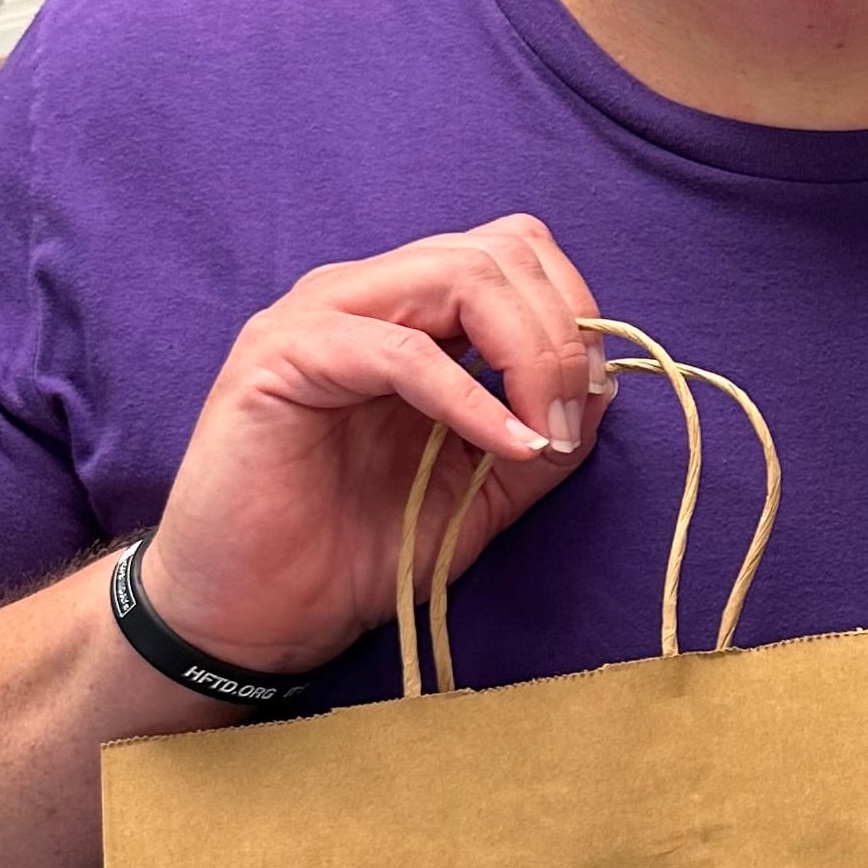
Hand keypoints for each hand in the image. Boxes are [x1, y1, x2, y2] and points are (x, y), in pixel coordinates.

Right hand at [141, 218, 607, 676]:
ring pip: (457, 274)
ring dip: (526, 353)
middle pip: (498, 251)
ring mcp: (318, 317)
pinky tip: (506, 444)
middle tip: (568, 423)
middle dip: (560, 334)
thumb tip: (607, 384)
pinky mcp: (282, 359)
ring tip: (541, 434)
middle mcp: (364, 294)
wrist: (259, 616)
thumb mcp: (484, 488)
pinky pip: (400, 349)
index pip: (514, 253)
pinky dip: (469, 396)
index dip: (573, 314)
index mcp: (410, 312)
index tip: (594, 399)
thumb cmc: (358, 548)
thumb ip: (543, 432)